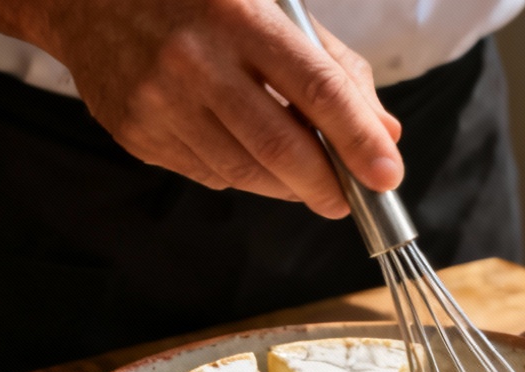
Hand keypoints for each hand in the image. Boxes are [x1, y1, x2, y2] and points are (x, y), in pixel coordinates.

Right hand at [35, 0, 403, 216]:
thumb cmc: (195, 0)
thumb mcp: (267, 7)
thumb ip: (330, 66)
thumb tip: (383, 132)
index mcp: (238, 16)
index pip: (316, 88)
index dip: (358, 139)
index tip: (387, 174)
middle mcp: (195, 60)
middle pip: (280, 145)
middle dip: (326, 184)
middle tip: (348, 198)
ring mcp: (159, 101)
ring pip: (244, 171)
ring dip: (286, 186)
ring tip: (306, 180)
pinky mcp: (136, 132)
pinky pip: (207, 173)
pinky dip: (241, 175)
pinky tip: (246, 154)